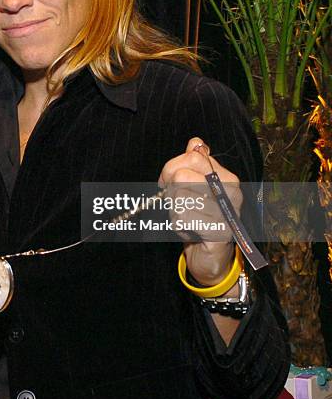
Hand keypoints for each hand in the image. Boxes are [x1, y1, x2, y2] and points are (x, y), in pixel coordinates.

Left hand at [158, 137, 241, 286]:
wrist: (211, 255)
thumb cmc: (201, 217)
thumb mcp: (197, 187)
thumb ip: (197, 164)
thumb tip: (196, 143)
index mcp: (226, 177)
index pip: (192, 156)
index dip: (172, 167)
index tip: (167, 180)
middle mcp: (231, 192)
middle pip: (182, 175)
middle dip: (170, 189)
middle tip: (175, 201)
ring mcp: (226, 212)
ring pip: (180, 197)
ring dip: (175, 211)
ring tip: (187, 218)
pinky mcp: (218, 232)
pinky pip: (183, 218)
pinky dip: (178, 225)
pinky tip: (190, 231)